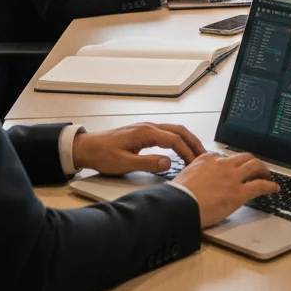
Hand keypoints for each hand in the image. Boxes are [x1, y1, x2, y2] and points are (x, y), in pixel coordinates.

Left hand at [72, 122, 205, 175]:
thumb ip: (148, 163)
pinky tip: (180, 148)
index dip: (187, 152)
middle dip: (193, 142)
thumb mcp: (124, 163)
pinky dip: (178, 139)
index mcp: (146, 132)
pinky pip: (167, 133)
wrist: (86, 147)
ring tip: (196, 152)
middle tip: (204, 155)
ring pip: (174, 130)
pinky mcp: (143, 132)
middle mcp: (149, 126)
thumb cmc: (102, 155)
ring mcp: (146, 128)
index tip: (195, 163)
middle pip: (179, 130)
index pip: (174, 140)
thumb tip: (168, 162)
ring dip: (187, 140)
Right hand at [174, 151, 280, 227]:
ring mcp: (232, 178)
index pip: (225, 158)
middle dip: (252, 162)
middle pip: (244, 157)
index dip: (232, 165)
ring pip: (255, 166)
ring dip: (263, 170)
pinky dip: (270, 186)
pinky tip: (274, 188)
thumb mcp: (184, 176)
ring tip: (267, 176)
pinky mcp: (239, 193)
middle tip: (257, 169)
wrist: (178, 206)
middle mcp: (223, 165)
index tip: (235, 170)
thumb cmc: (177, 196)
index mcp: (207, 159)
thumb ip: (195, 174)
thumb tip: (196, 180)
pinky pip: (260, 186)